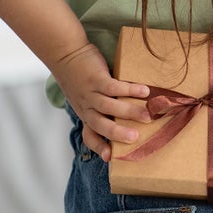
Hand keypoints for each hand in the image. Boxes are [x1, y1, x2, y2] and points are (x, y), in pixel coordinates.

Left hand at [51, 43, 149, 161]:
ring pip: (109, 107)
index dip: (99, 147)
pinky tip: (144, 91)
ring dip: (129, 112)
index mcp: (86, 114)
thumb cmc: (80, 78)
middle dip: (117, 133)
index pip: (89, 135)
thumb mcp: (85, 98)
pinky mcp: (96, 79)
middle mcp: (86, 107)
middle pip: (100, 125)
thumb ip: (102, 108)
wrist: (65, 54)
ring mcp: (90, 94)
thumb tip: (131, 117)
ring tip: (147, 116)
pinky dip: (129, 90)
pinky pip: (113, 88)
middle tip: (135, 138)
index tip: (110, 157)